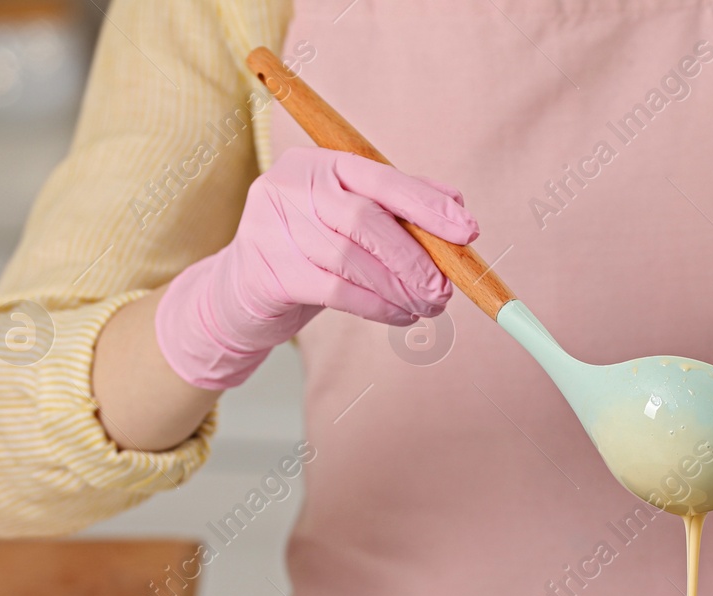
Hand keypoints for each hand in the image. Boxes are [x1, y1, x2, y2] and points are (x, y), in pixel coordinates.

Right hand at [154, 146, 477, 389]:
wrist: (244, 288)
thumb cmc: (312, 247)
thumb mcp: (352, 218)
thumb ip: (400, 207)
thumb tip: (458, 208)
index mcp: (318, 162)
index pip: (381, 177)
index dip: (427, 204)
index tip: (468, 231)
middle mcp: (290, 185)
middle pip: (365, 220)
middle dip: (415, 258)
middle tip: (445, 289)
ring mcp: (272, 227)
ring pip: (351, 260)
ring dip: (399, 288)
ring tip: (428, 305)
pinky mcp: (267, 271)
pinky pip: (335, 291)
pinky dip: (377, 306)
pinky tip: (399, 315)